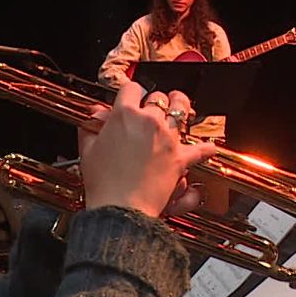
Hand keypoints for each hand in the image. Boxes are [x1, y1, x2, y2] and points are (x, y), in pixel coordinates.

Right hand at [78, 81, 220, 215]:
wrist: (120, 207)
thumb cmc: (103, 183)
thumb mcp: (88, 150)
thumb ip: (90, 127)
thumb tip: (95, 114)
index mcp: (125, 115)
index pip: (131, 89)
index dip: (132, 91)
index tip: (132, 95)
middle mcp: (149, 121)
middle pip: (158, 98)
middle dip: (155, 100)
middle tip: (154, 105)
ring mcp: (167, 138)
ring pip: (181, 111)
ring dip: (181, 106)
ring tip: (180, 104)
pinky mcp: (180, 158)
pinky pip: (200, 150)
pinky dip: (205, 148)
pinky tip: (208, 146)